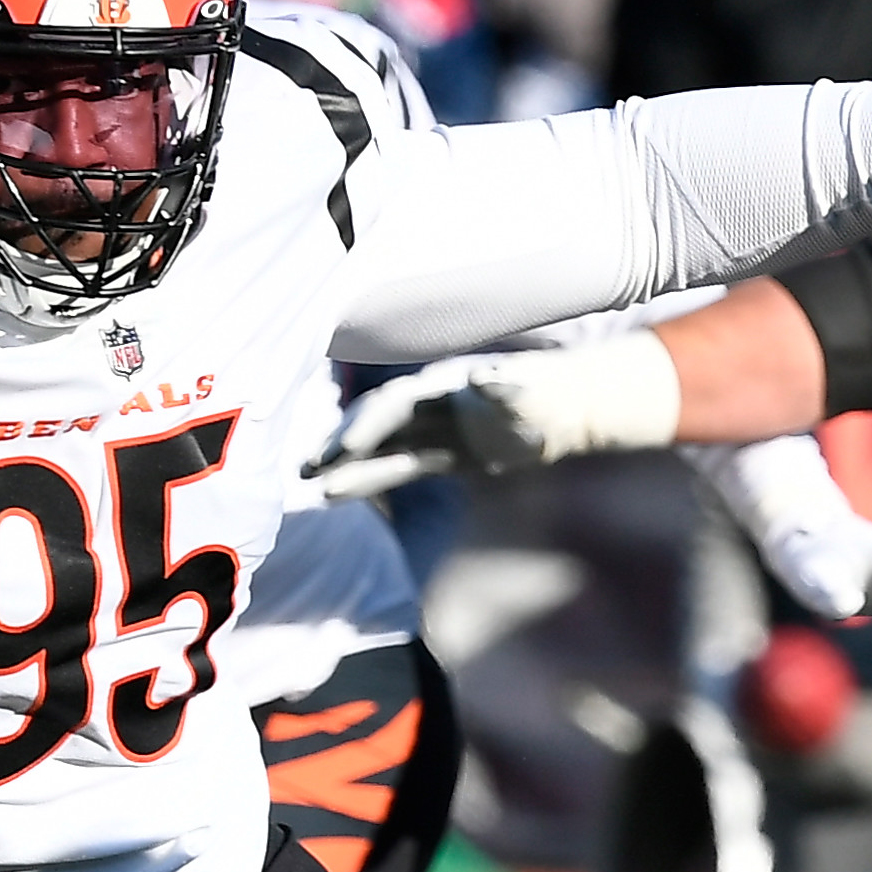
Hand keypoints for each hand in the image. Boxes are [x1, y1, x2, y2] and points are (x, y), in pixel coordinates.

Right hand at [310, 334, 681, 497]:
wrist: (565, 408)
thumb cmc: (545, 397)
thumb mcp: (528, 392)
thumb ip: (503, 389)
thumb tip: (486, 378)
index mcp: (442, 386)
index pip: (394, 405)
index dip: (368, 425)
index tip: (343, 449)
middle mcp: (428, 404)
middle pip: (374, 423)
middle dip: (341, 443)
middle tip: (307, 467)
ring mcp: (431, 428)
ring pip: (378, 447)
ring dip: (344, 463)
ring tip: (306, 480)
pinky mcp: (439, 453)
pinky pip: (395, 466)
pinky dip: (366, 478)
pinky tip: (334, 493)